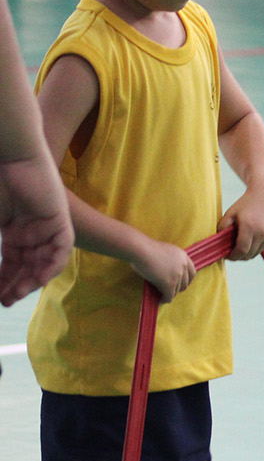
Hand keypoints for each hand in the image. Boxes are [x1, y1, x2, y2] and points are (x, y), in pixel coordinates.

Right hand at [0, 155, 72, 305]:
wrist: (11, 158)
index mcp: (13, 231)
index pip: (11, 263)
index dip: (3, 280)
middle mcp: (31, 232)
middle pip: (27, 266)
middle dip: (16, 285)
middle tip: (5, 302)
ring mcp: (46, 227)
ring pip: (44, 261)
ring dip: (32, 280)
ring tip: (17, 294)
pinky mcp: (60, 221)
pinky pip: (60, 250)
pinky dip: (50, 265)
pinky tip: (38, 279)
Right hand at [132, 239, 196, 303]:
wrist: (141, 249)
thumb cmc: (146, 248)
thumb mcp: (165, 251)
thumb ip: (171, 260)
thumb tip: (167, 270)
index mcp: (183, 256)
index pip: (192, 272)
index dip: (187, 280)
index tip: (181, 283)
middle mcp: (183, 266)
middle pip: (185, 283)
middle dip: (178, 288)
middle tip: (170, 290)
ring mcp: (177, 275)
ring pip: (176, 290)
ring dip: (170, 293)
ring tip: (163, 295)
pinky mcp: (169, 283)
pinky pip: (169, 296)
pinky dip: (165, 299)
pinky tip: (160, 300)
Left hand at [220, 178, 263, 259]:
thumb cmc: (246, 202)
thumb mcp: (231, 212)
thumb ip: (222, 227)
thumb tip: (218, 242)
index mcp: (250, 227)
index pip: (241, 251)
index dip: (232, 256)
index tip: (226, 255)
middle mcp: (262, 233)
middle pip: (248, 255)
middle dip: (238, 256)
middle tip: (230, 252)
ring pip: (255, 253)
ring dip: (246, 253)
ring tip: (238, 246)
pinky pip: (262, 248)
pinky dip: (254, 248)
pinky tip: (249, 240)